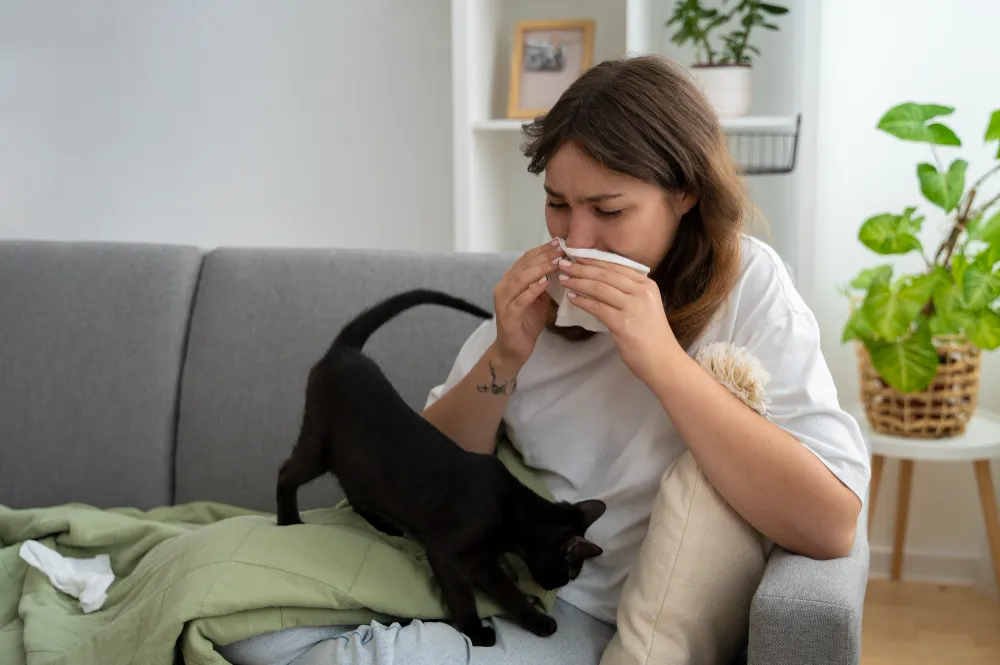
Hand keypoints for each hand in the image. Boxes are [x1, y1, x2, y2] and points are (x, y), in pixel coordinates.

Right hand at [493, 239, 562, 365]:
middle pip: (524, 265)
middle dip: (543, 256)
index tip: (560, 242)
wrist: (514, 348)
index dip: (543, 249)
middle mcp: (503, 286)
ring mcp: (503, 301)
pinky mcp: (507, 315)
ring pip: (520, 279)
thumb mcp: (539, 298)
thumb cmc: (527, 322)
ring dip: (539, 269)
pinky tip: (545, 283)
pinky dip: (532, 290)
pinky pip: (520, 300)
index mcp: (511, 280)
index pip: (526, 258)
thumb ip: (545, 282)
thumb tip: (561, 265)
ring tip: (556, 263)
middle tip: (561, 249)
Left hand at [556, 258, 683, 384]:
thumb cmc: (651, 335)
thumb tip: (600, 279)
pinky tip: (571, 298)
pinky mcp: (622, 323)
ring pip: (599, 288)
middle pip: (605, 274)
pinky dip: (582, 301)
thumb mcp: (644, 305)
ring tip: (563, 279)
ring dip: (578, 282)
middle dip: (581, 268)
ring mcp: (633, 307)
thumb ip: (628, 292)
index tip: (576, 255)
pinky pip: (597, 307)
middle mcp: (642, 291)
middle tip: (563, 264)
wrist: (663, 361)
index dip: (594, 260)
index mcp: (647, 284)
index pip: (616, 266)